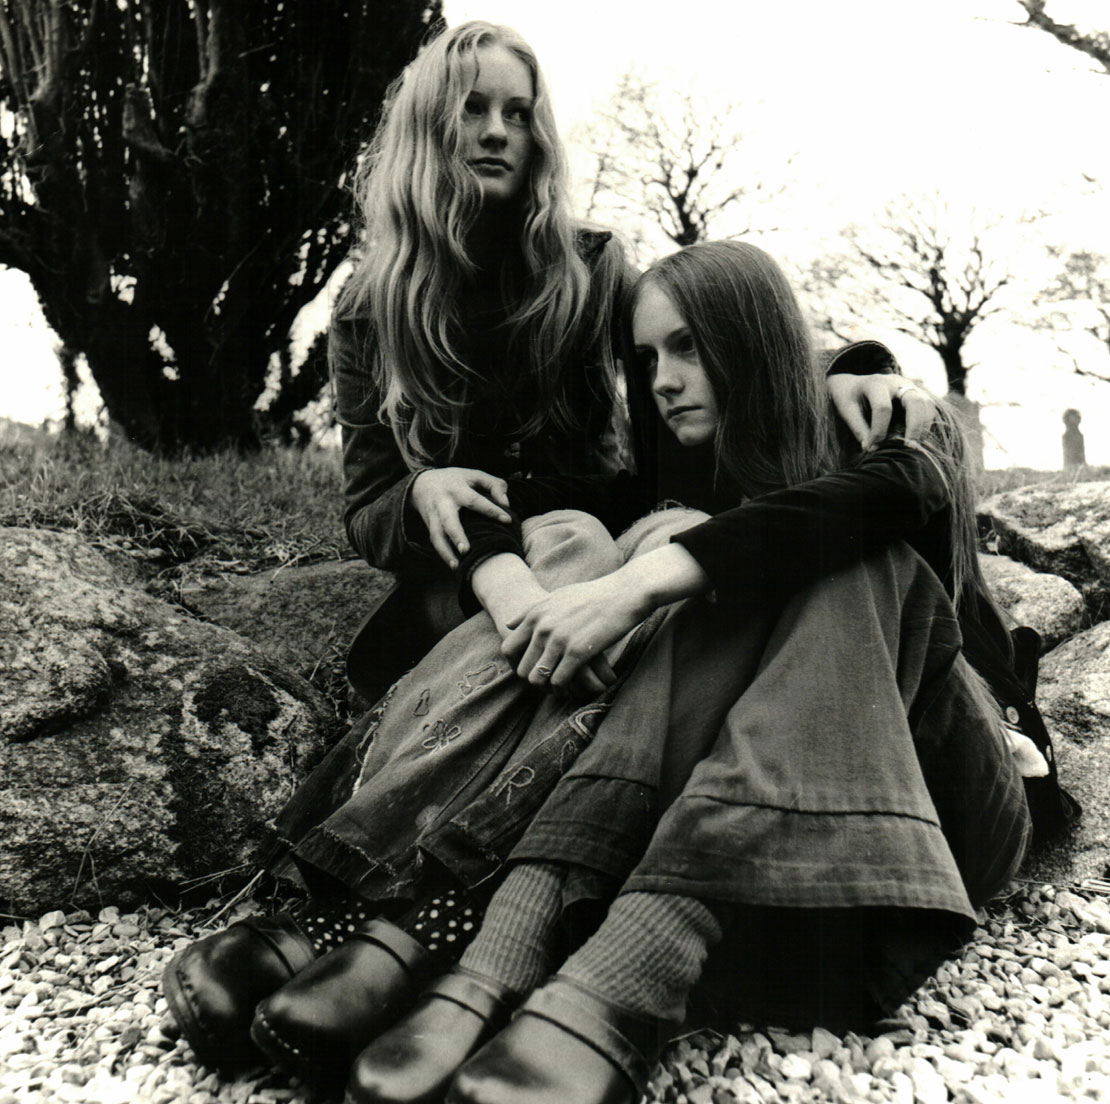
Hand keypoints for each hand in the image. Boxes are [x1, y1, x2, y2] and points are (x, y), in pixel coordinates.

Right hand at [411, 467, 511, 567]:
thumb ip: (494, 485)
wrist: (421, 484)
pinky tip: (454, 566)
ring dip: (445, 551)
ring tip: (456, 565)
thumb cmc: (456, 480)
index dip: (491, 510)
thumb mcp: (474, 475)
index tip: (507, 520)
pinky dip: (443, 554)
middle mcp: (443, 503)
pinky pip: (435, 541)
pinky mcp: (429, 525)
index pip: (475, 501)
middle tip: (466, 550)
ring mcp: (434, 516)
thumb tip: (506, 504)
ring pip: (437, 535)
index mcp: (457, 488)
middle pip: (448, 520)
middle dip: (456, 535)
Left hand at [501, 574, 647, 696]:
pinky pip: (559, 681)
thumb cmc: (593, 595)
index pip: (508, 648)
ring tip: (560, 688)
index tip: (531, 669)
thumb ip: (531, 611)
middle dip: (534, 678)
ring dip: (548, 688)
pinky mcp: (577, 652)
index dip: (516, 663)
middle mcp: (543, 627)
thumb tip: (509, 623)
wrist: (624, 593)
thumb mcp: (557, 597)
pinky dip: (564, 689)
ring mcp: (559, 640)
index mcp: (536, 614)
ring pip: (537, 678)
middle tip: (548, 682)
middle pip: (522, 668)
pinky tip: (573, 688)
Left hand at [828, 374, 937, 449]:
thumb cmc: (849, 397)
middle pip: (914, 401)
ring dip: (923, 426)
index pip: (883, 408)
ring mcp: (909, 386)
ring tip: (913, 445)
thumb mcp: (846, 410)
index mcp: (875, 383)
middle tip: (909, 447)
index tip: (872, 447)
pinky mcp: (916, 394)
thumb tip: (870, 448)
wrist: (855, 384)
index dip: (879, 430)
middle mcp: (896, 382)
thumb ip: (858, 428)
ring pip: (926, 404)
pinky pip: (928, 408)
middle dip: (914, 426)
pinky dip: (925, 424)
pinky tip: (916, 438)